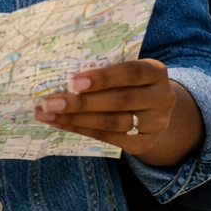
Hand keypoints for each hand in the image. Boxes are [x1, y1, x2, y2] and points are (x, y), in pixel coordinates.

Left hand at [35, 59, 201, 166]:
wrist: (153, 108)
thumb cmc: (129, 81)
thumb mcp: (126, 69)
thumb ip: (105, 68)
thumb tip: (62, 71)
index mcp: (156, 72)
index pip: (131, 73)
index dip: (103, 78)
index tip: (74, 81)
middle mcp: (162, 97)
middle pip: (119, 101)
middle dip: (81, 102)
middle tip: (51, 102)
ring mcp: (156, 123)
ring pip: (112, 122)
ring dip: (76, 119)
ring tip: (49, 114)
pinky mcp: (145, 142)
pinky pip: (109, 138)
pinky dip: (82, 130)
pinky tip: (61, 123)